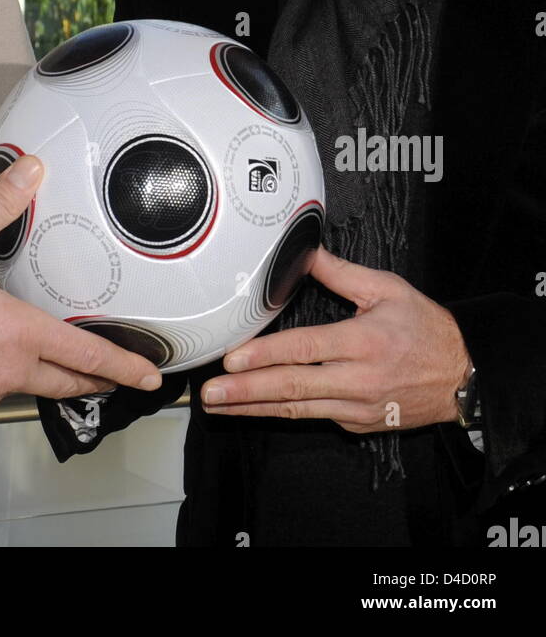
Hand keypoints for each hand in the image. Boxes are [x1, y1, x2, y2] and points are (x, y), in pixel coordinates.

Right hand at [0, 155, 162, 418]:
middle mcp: (8, 370)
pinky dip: (2, 379)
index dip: (122, 367)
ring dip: (48, 379)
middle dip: (98, 382)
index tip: (149, 376)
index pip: (86, 356)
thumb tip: (32, 168)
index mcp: (17, 333)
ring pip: (29, 388)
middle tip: (120, 380)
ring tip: (58, 366)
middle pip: (67, 383)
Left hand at [200, 246, 472, 432]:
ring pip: (298, 410)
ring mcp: (358, 406)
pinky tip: (256, 410)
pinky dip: (284, 414)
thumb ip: (342, 273)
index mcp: (362, 341)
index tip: (233, 360)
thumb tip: (306, 252)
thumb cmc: (426, 329)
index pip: (304, 349)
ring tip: (221, 407)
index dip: (265, 356)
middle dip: (246, 392)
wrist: (463, 377)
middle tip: (212, 393)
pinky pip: (316, 417)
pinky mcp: (359, 422)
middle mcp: (358, 378)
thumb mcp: (388, 289)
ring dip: (255, 410)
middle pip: (293, 387)